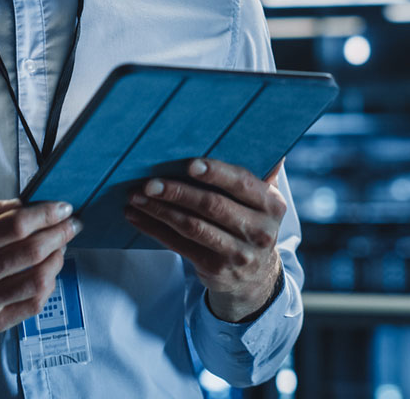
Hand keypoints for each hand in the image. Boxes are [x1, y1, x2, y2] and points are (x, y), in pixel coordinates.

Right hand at [0, 199, 80, 361]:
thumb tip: (25, 204)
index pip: (15, 226)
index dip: (45, 214)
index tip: (62, 207)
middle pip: (31, 252)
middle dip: (60, 233)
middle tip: (72, 223)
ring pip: (37, 280)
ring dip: (57, 258)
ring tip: (60, 246)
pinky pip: (32, 305)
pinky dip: (47, 285)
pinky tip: (47, 272)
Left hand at [124, 158, 286, 321]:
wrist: (256, 275)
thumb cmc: (251, 222)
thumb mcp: (263, 200)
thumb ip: (261, 171)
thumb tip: (261, 133)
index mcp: (272, 204)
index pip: (242, 184)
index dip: (215, 173)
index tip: (189, 164)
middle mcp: (259, 230)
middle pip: (213, 206)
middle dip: (178, 192)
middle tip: (150, 183)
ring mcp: (238, 253)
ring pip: (193, 227)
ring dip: (160, 210)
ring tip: (136, 197)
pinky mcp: (216, 269)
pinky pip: (179, 245)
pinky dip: (155, 229)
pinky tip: (137, 216)